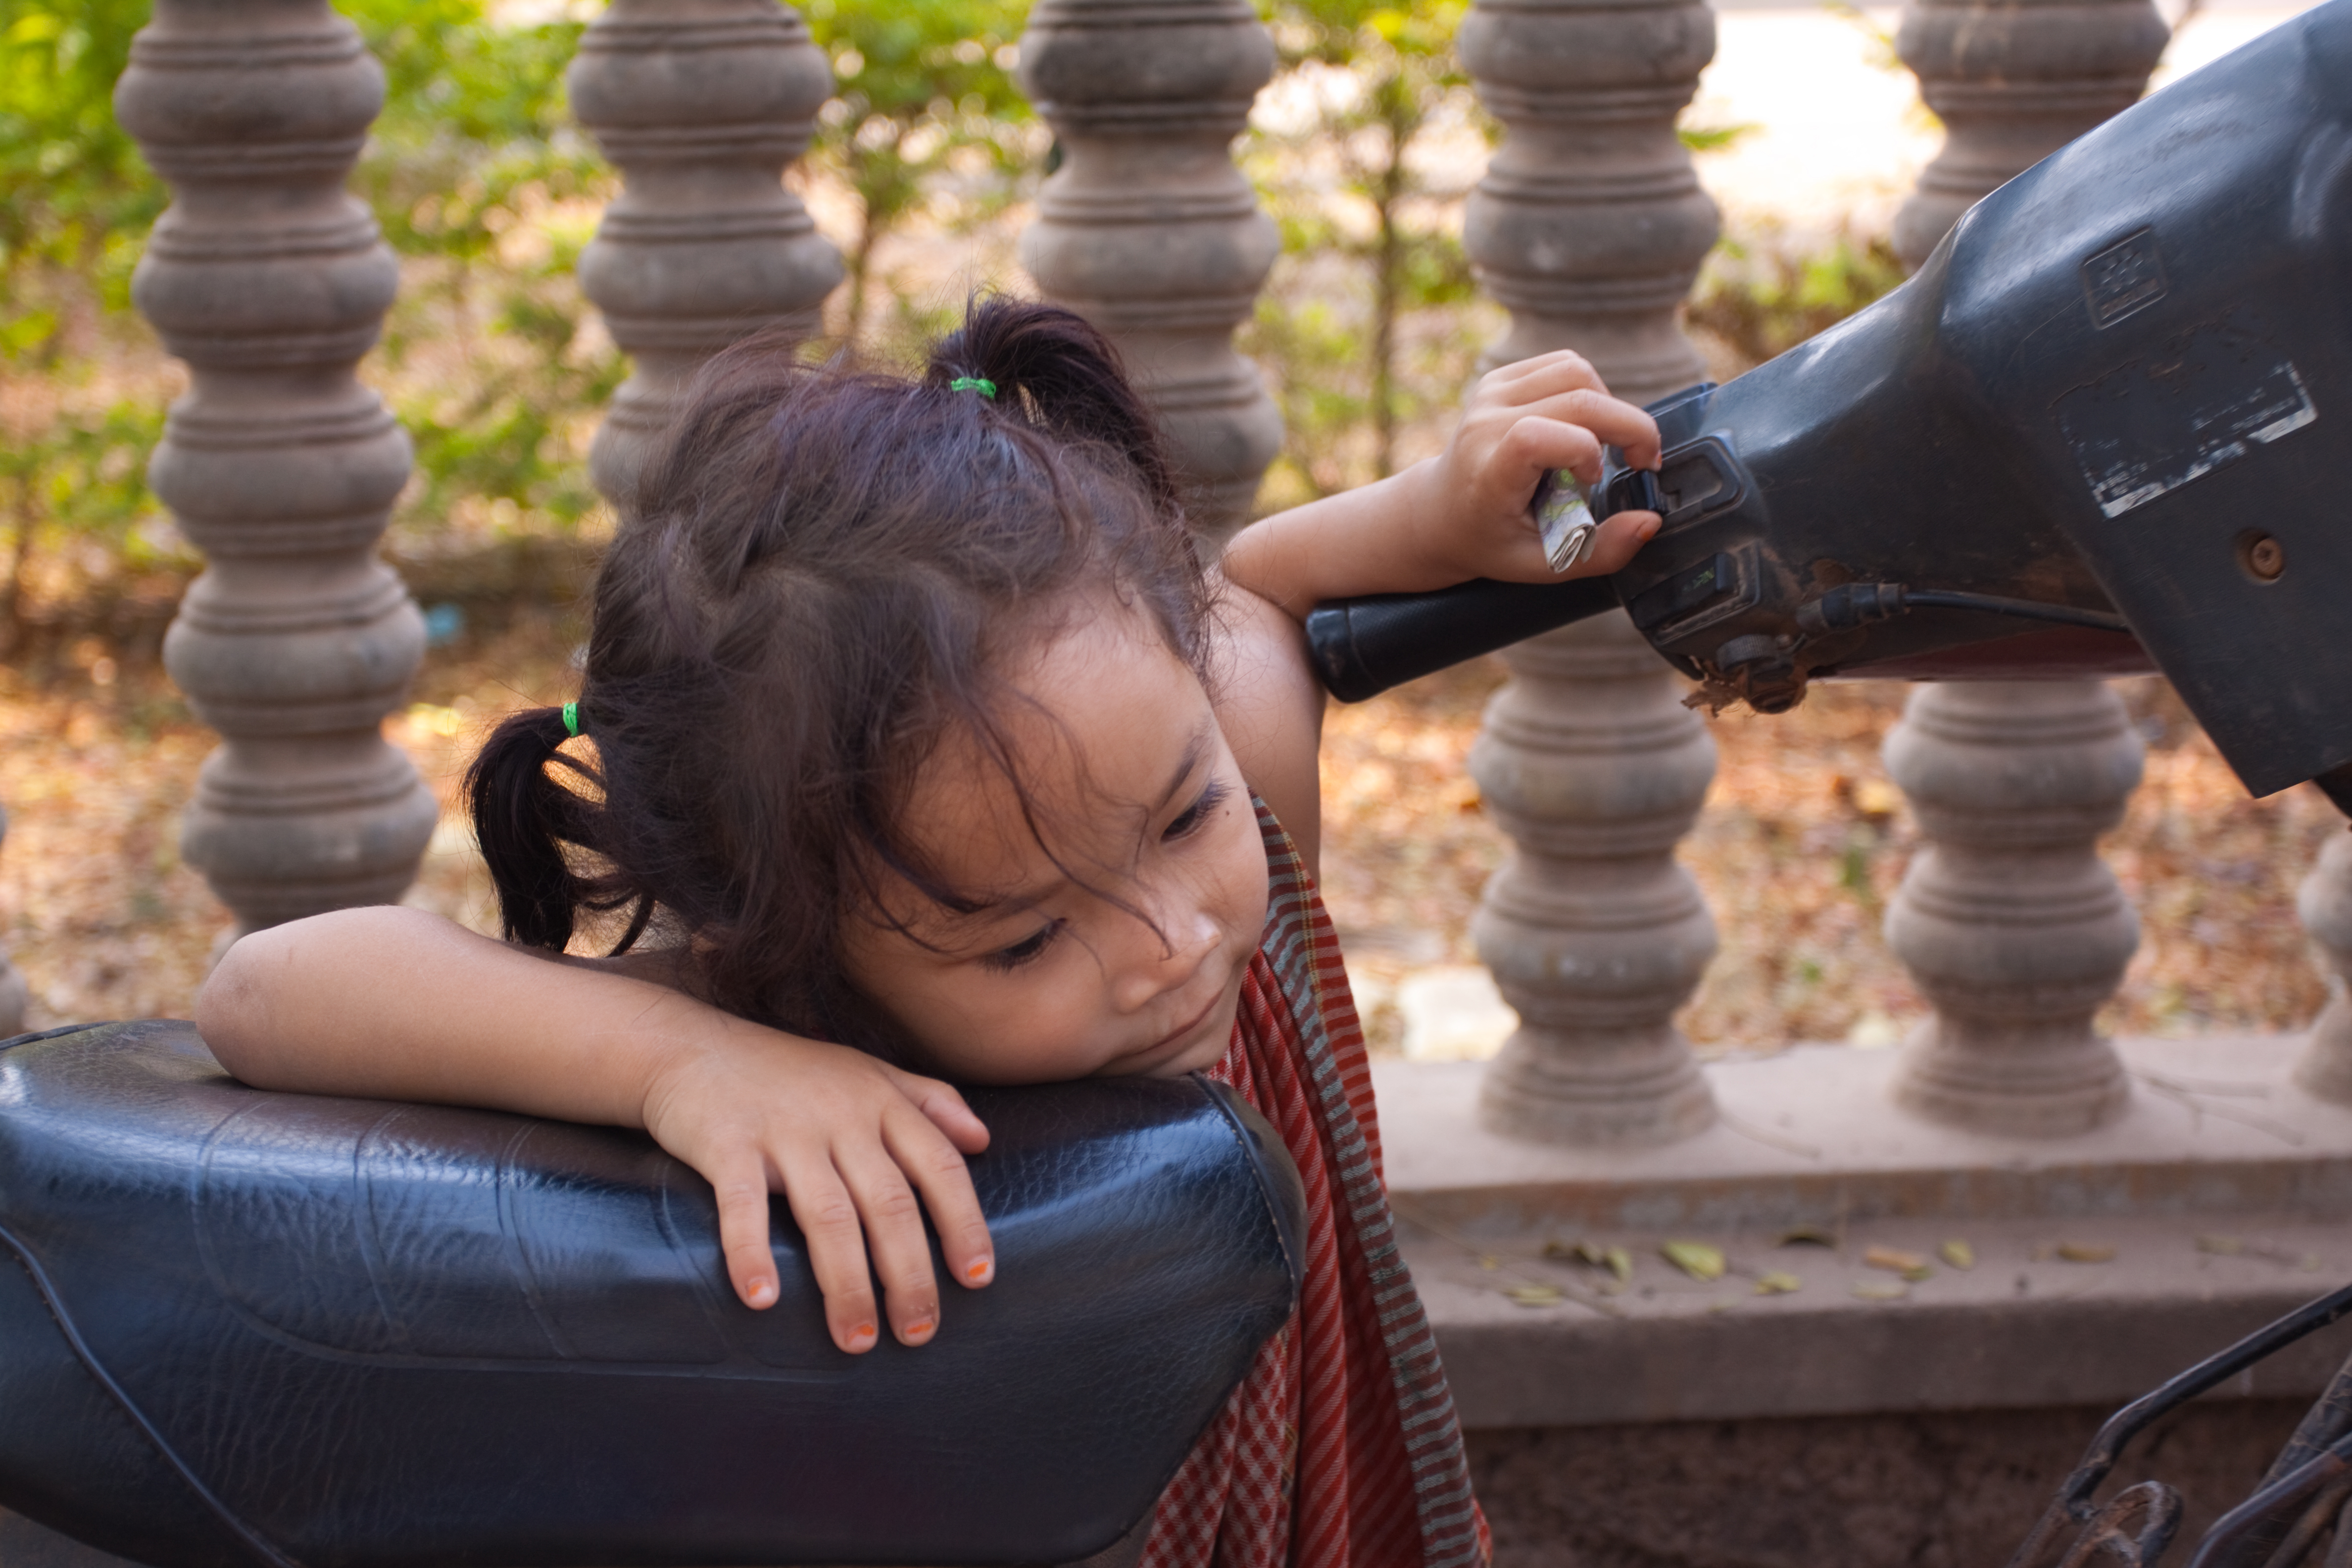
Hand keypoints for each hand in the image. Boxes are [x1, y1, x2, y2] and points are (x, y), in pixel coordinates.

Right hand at [638, 1020, 992, 1354]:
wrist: (692, 1046)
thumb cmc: (789, 1071)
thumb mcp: (868, 1072)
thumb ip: (930, 1101)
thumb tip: (983, 1140)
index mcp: (881, 1102)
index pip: (939, 1167)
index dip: (963, 1222)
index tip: (978, 1277)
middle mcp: (842, 1116)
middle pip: (890, 1204)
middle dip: (910, 1275)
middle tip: (919, 1333)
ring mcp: (784, 1130)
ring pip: (829, 1215)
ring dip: (847, 1284)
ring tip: (856, 1340)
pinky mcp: (727, 1143)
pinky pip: (743, 1206)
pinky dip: (751, 1252)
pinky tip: (763, 1299)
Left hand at [1417, 349, 1665, 583]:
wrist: (1439, 512)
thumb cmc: (1493, 542)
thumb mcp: (1544, 566)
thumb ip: (1602, 551)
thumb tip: (1651, 520)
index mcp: (1488, 475)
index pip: (1535, 437)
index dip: (1583, 450)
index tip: (1596, 480)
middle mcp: (1484, 426)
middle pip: (1576, 396)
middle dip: (1628, 426)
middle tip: (1641, 462)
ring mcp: (1490, 395)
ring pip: (1576, 370)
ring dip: (1609, 405)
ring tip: (1605, 445)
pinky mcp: (1499, 378)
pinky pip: (1564, 364)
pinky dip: (1589, 390)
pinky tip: (1583, 426)